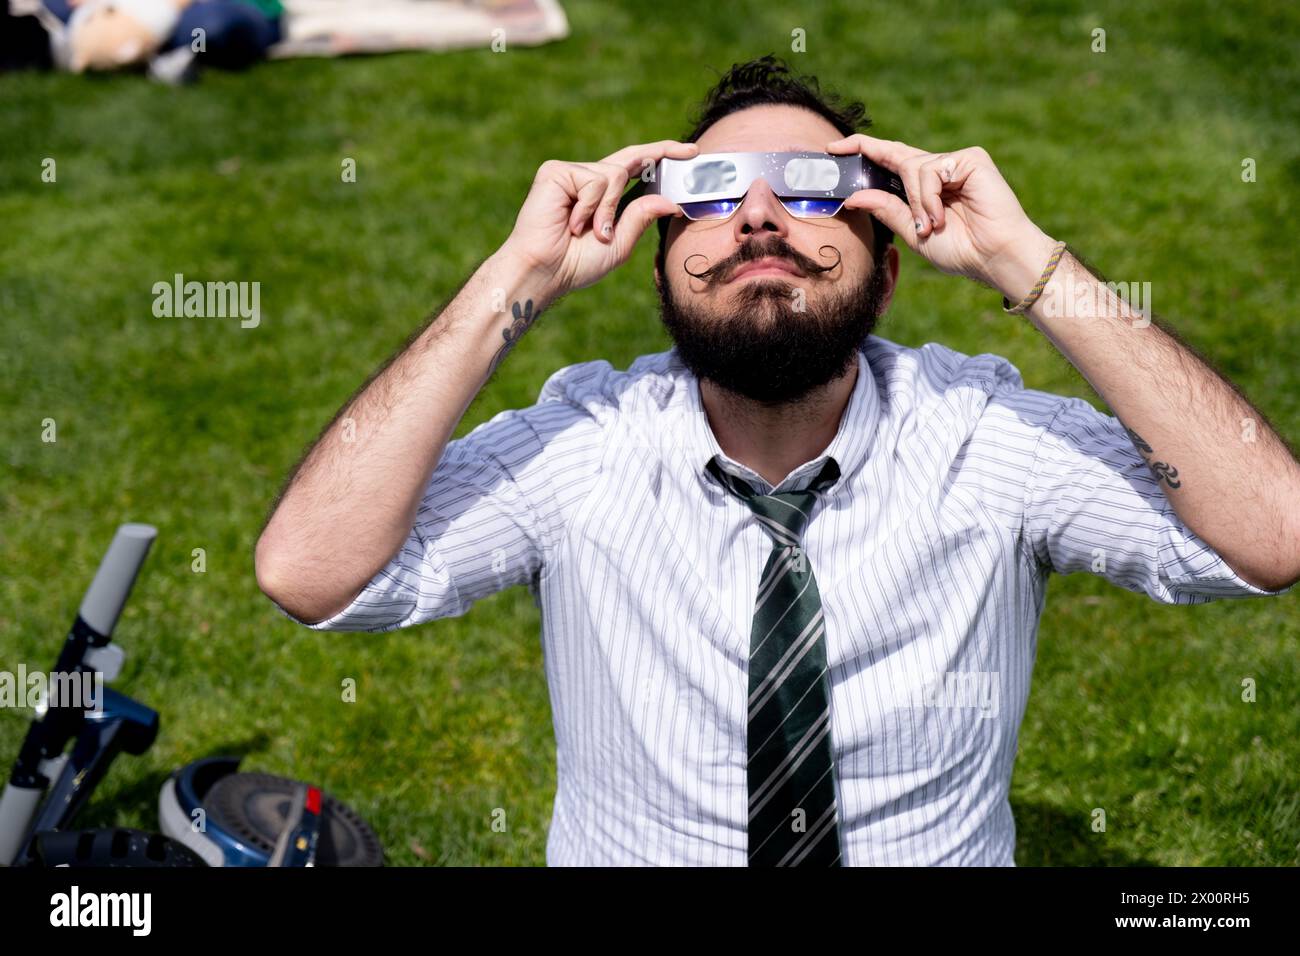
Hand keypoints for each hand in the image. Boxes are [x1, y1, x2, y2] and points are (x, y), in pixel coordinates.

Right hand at [499, 140, 697, 303]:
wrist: (544, 272)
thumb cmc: (576, 264)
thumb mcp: (619, 242)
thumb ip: (641, 217)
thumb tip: (672, 201)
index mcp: (603, 197)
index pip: (635, 170)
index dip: (661, 158)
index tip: (688, 153)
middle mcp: (588, 180)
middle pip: (631, 157)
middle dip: (662, 152)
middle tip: (691, 152)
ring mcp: (572, 173)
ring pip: (615, 175)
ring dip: (608, 209)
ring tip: (590, 231)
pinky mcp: (556, 172)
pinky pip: (595, 181)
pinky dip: (591, 206)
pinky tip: (572, 223)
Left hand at [827, 134, 1057, 299]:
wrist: (993, 257)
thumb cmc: (960, 250)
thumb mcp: (912, 232)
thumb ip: (886, 210)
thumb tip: (853, 196)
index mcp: (925, 188)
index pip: (890, 159)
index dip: (864, 149)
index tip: (833, 148)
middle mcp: (939, 170)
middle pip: (897, 158)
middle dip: (873, 160)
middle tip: (844, 160)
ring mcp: (956, 162)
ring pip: (913, 167)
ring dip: (916, 201)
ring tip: (931, 224)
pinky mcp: (971, 159)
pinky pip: (932, 169)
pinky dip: (929, 195)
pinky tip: (941, 214)